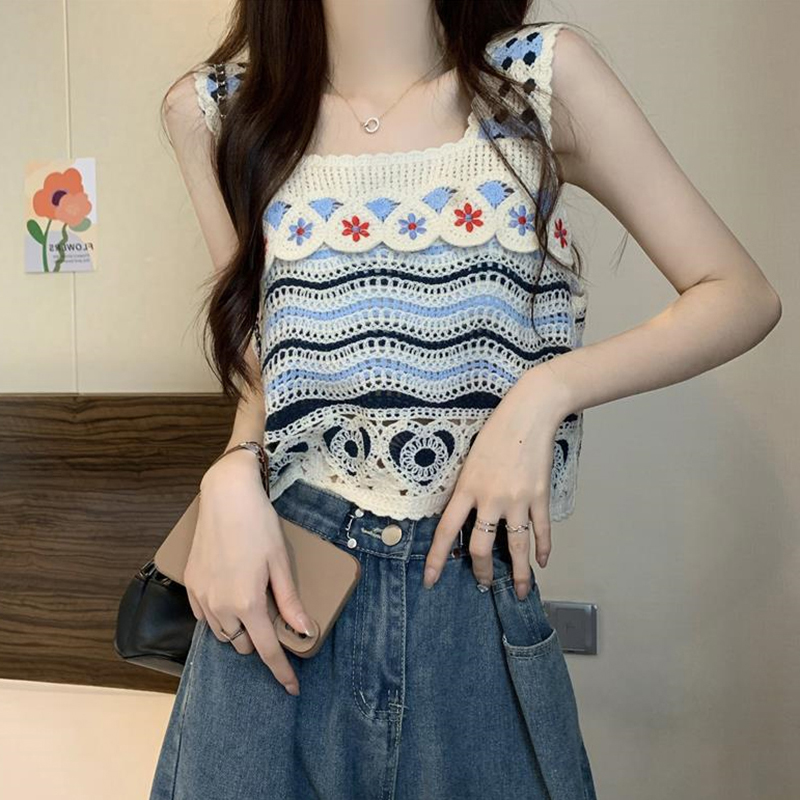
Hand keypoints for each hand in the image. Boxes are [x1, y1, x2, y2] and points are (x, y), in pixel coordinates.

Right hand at [184, 449, 314, 695]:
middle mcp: (220, 605)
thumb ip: (290, 602)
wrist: (226, 497)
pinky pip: (204, 616)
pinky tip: (230, 600)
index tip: (291, 687)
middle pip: (242, 644)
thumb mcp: (281, 563)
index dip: (281, 671)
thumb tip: (304, 632)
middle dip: (258, 640)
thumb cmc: (259, 525)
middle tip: (273, 619)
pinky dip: (219, 617)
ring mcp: (202, 596)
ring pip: (222, 633)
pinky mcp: (191, 584)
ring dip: (238, 630)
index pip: (266, 650)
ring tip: (252, 607)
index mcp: (247, 603)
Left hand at [422, 368, 569, 598]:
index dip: (437, 559)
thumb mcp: (470, 460)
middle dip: (481, 572)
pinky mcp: (540, 496)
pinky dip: (543, 549)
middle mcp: (490, 498)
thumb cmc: (496, 432)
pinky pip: (541, 530)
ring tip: (519, 590)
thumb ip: (466, 490)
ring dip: (517, 573)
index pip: (446, 531)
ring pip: (515, 547)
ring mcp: (517, 499)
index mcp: (467, 488)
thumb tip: (465, 518)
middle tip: (482, 584)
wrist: (529, 414)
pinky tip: (541, 562)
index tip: (430, 580)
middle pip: (481, 547)